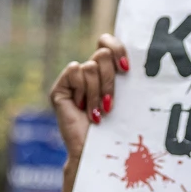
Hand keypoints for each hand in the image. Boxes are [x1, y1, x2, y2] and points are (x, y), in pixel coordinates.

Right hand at [49, 33, 127, 162]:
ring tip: (96, 112)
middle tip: (109, 103)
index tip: (126, 70)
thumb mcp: (126, 95)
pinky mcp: (60, 88)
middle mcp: (88, 72)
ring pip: (91, 65)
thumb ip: (124, 72)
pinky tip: (80, 108)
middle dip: (110, 79)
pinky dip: (82, 92)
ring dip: (97, 92)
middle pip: (102, 52)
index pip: (107, 41)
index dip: (118, 48)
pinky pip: (75, 71)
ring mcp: (73, 80)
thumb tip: (130, 58)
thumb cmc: (116, 128)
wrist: (97, 150)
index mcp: (104, 70)